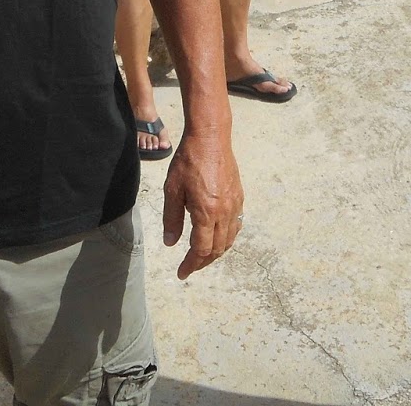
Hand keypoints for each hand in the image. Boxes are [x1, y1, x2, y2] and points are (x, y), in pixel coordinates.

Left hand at [162, 130, 242, 279]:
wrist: (210, 138)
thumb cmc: (188, 161)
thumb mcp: (172, 190)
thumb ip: (171, 219)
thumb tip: (171, 244)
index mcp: (206, 213)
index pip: (201, 249)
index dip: (191, 265)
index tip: (181, 273)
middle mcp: (224, 212)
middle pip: (217, 249)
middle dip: (203, 262)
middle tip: (189, 266)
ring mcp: (235, 205)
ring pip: (230, 239)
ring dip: (216, 252)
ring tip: (202, 255)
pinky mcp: (239, 197)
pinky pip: (236, 226)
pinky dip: (227, 238)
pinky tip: (217, 236)